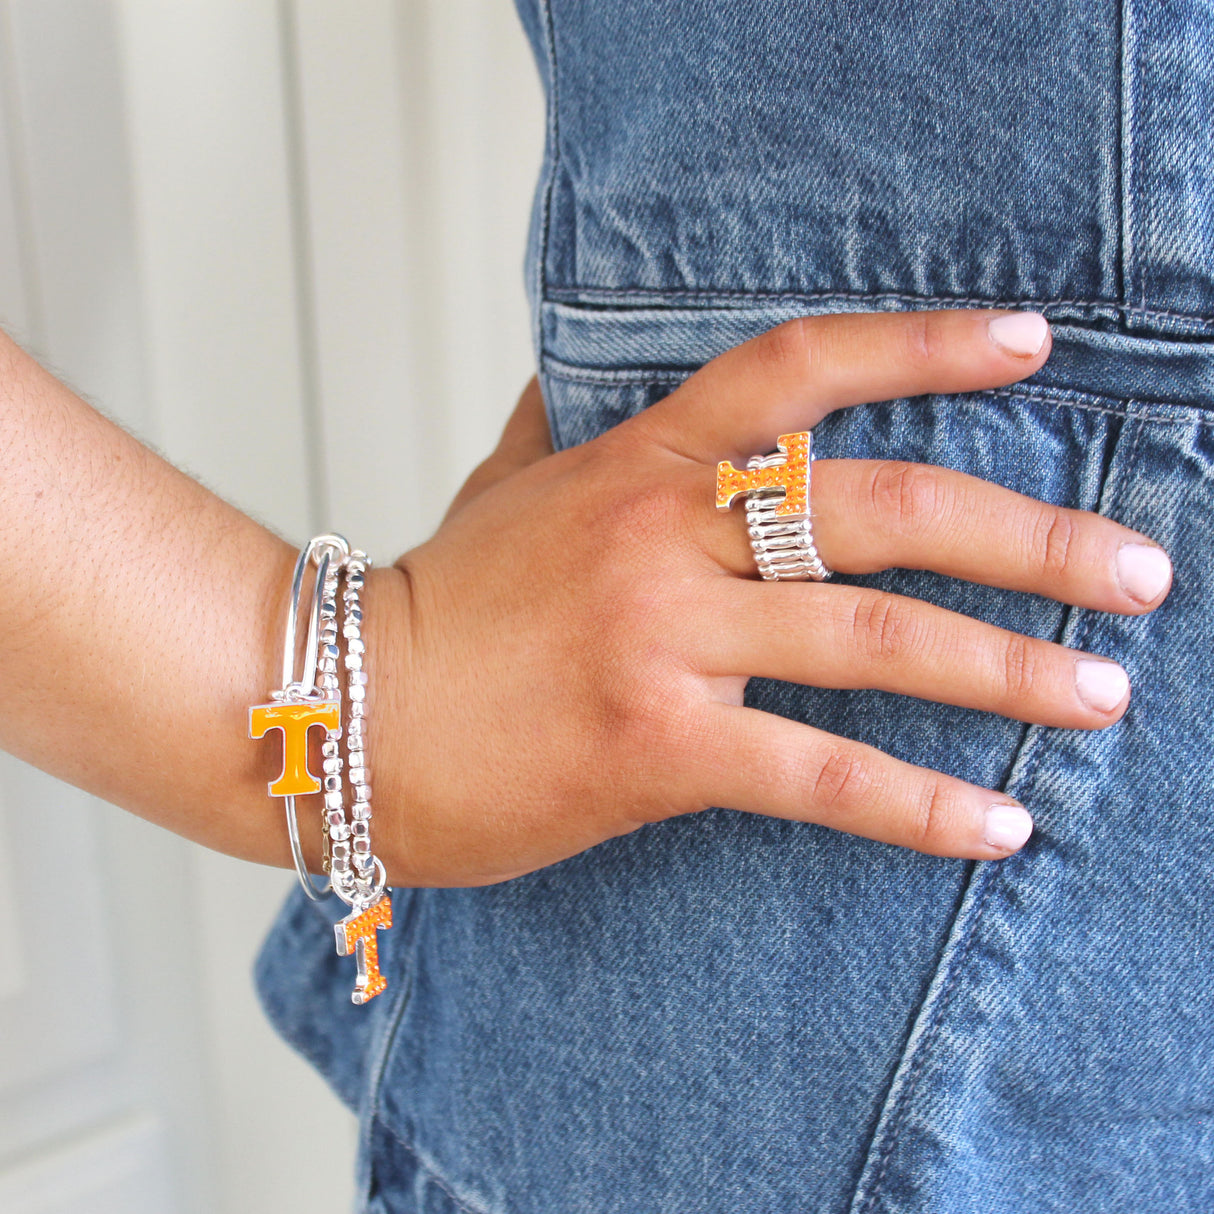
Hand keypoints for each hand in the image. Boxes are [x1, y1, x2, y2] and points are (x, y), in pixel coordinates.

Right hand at [366, 311, 1171, 885]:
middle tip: (1138, 568)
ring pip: (872, 636)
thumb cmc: (429, 607)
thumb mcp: (500, 491)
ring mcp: (662, 639)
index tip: (1028, 344)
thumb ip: (557, 430)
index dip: (920, 342)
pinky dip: (917, 803)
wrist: (333, 712)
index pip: (798, 371)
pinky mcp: (652, 746)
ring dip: (1008, 668)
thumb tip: (575, 377)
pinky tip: (999, 825)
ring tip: (1102, 691)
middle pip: (882, 506)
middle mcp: (664, 536)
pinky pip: (817, 771)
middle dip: (1029, 535)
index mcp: (639, 465)